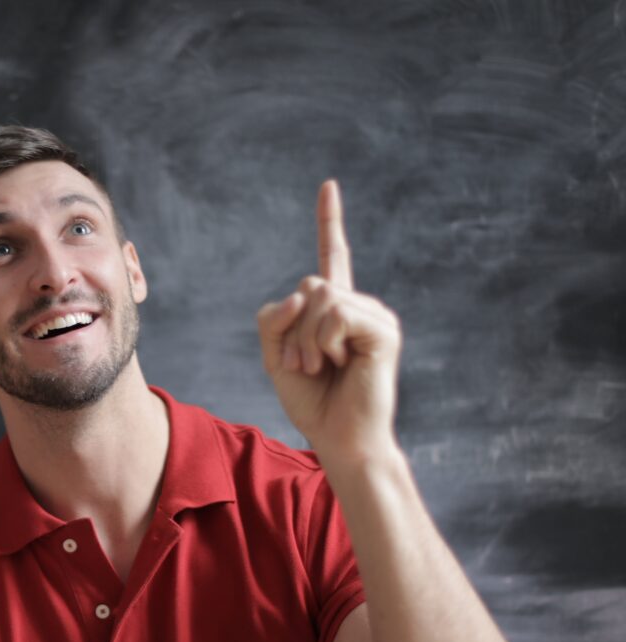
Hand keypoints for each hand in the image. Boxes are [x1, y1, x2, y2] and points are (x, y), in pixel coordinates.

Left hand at [256, 180, 401, 463]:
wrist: (340, 439)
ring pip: (319, 297)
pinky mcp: (383, 330)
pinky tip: (340, 363)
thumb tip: (302, 291)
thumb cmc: (311, 401)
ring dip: (305, 340)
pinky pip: (335, 314)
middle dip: (291, 330)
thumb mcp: (276, 356)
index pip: (331, 257)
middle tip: (305, 366)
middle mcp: (358, 306)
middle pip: (308, 284)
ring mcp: (374, 316)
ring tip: (321, 368)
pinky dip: (323, 342)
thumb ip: (274, 318)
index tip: (328, 186)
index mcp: (334, 310)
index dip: (329, 222)